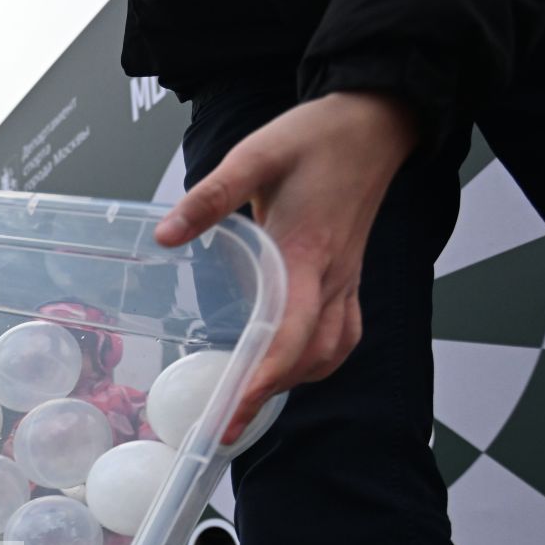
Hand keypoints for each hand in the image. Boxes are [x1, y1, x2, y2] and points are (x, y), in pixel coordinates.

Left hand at [154, 91, 419, 442]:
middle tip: (227, 425)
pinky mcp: (349, 273)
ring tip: (254, 400)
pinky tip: (291, 362)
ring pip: (332, 352)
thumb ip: (210, 197)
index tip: (231, 412)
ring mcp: (346, 278)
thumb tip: (167, 235)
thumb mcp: (255, 155)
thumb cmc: (319, 136)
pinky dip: (318, 359)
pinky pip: (343, 332)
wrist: (377, 119)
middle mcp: (332, 276)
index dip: (261, 381)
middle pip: (311, 358)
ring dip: (297, 381)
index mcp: (306, 254)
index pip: (289, 338)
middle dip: (270, 396)